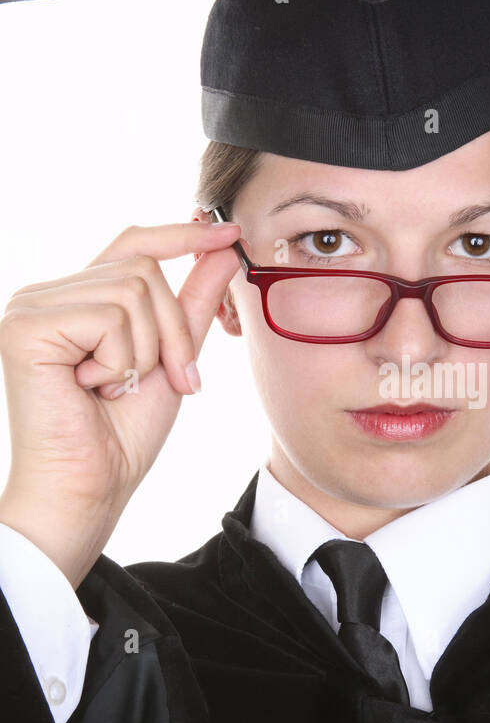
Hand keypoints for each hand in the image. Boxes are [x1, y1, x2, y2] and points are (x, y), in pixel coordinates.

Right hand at [0, 219, 241, 587]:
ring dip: (145, 351)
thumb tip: (223, 249)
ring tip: (115, 389)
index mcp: (77, 299)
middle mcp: (48, 295)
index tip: (230, 232)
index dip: (183, 236)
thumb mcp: (170, 359)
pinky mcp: (27, 327)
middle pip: (144, 271)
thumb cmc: (120, 437)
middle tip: (162, 380)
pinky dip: (120, 361)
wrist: (88, 490)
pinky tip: (93, 389)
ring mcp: (31, 307)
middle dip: (172, 331)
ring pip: (132, 291)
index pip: (133, 246)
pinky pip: (110, 317)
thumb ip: (192, 304)